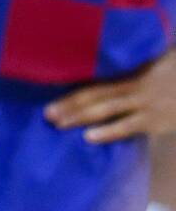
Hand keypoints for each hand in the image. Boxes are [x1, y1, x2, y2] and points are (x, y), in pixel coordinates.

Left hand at [44, 49, 175, 141]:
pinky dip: (107, 132)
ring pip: (105, 109)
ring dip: (79, 117)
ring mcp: (142, 104)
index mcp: (130, 77)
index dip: (72, 94)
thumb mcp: (154, 73)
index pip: (95, 86)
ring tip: (58, 124)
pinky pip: (127, 126)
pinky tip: (88, 137)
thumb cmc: (175, 76)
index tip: (52, 102)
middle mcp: (132, 88)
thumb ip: (133, 81)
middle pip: (94, 97)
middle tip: (46, 114)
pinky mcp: (154, 120)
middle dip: (69, 106)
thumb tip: (108, 90)